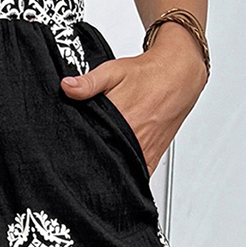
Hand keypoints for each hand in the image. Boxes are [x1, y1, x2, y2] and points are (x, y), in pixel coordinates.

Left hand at [61, 21, 208, 176]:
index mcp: (120, 120)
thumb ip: (88, 83)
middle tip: (84, 150)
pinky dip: (125, 173)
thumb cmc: (147, 75)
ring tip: (100, 157)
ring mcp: (143, 151)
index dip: (78, 146)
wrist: (178, 77)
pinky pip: (135, 175)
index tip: (70, 147)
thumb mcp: (113, 71)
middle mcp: (133, 139)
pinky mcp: (151, 158)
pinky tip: (116, 165)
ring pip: (118, 169)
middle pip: (103, 158)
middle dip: (91, 157)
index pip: (90, 142)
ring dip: (107, 165)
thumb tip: (67, 87)